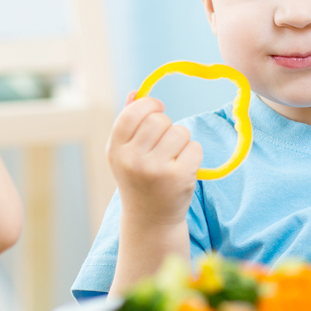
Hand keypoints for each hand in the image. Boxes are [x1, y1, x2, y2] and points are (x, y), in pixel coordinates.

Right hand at [108, 92, 202, 225]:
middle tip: (165, 141)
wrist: (150, 219)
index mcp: (116, 150)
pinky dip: (193, 154)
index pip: (132, 113)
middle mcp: (132, 160)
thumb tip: (136, 92)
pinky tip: (183, 168)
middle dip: (167, 124)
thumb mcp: (125, 153)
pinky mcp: (179, 177)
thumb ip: (128, 122)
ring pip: (180, 132)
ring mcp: (156, 170)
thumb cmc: (138, 179)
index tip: (157, 108)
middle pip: (159, 120)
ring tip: (173, 157)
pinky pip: (195, 147)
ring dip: (182, 140)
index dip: (148, 105)